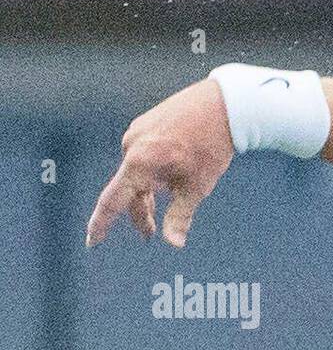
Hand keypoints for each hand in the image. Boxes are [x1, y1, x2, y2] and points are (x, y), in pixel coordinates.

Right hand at [86, 78, 234, 247]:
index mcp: (140, 162)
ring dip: (146, 195)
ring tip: (157, 213)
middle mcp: (131, 145)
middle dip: (139, 213)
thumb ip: (180, 216)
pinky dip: (150, 176)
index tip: (92, 241)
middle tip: (150, 235)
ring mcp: (137, 133)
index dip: (101, 223)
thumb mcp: (198, 187)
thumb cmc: (212, 146)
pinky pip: (141, 158)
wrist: (224, 105)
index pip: (113, 200)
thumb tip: (173, 244)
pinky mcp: (145, 126)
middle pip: (128, 190)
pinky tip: (167, 182)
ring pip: (135, 174)